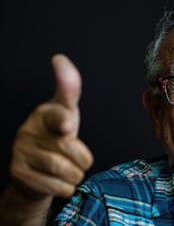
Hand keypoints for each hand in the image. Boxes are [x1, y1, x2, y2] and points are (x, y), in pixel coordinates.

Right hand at [9, 54, 92, 198]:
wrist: (36, 171)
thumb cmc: (57, 137)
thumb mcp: (66, 113)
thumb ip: (69, 90)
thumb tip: (59, 58)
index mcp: (45, 112)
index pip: (57, 113)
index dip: (64, 120)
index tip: (67, 126)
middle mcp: (30, 129)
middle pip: (69, 148)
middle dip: (83, 159)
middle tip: (80, 160)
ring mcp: (21, 151)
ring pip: (64, 169)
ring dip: (75, 174)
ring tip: (70, 170)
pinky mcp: (18, 172)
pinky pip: (56, 186)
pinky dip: (66, 187)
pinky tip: (61, 181)